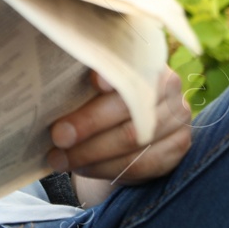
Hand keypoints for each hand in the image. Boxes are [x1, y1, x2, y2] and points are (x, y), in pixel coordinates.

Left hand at [47, 66, 191, 183]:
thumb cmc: (104, 100)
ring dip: (92, 153)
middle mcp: (170, 84)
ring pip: (133, 139)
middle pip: (128, 106)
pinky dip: (107, 168)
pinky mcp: (179, 146)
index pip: (133, 63)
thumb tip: (49, 81)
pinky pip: (143, 163)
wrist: (131, 131)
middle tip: (58, 136)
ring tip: (60, 159)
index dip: (115, 72)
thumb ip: (84, 79)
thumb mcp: (96, 85)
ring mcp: (179, 116)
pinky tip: (83, 168)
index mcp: (148, 58)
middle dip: (89, 123)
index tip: (92, 82)